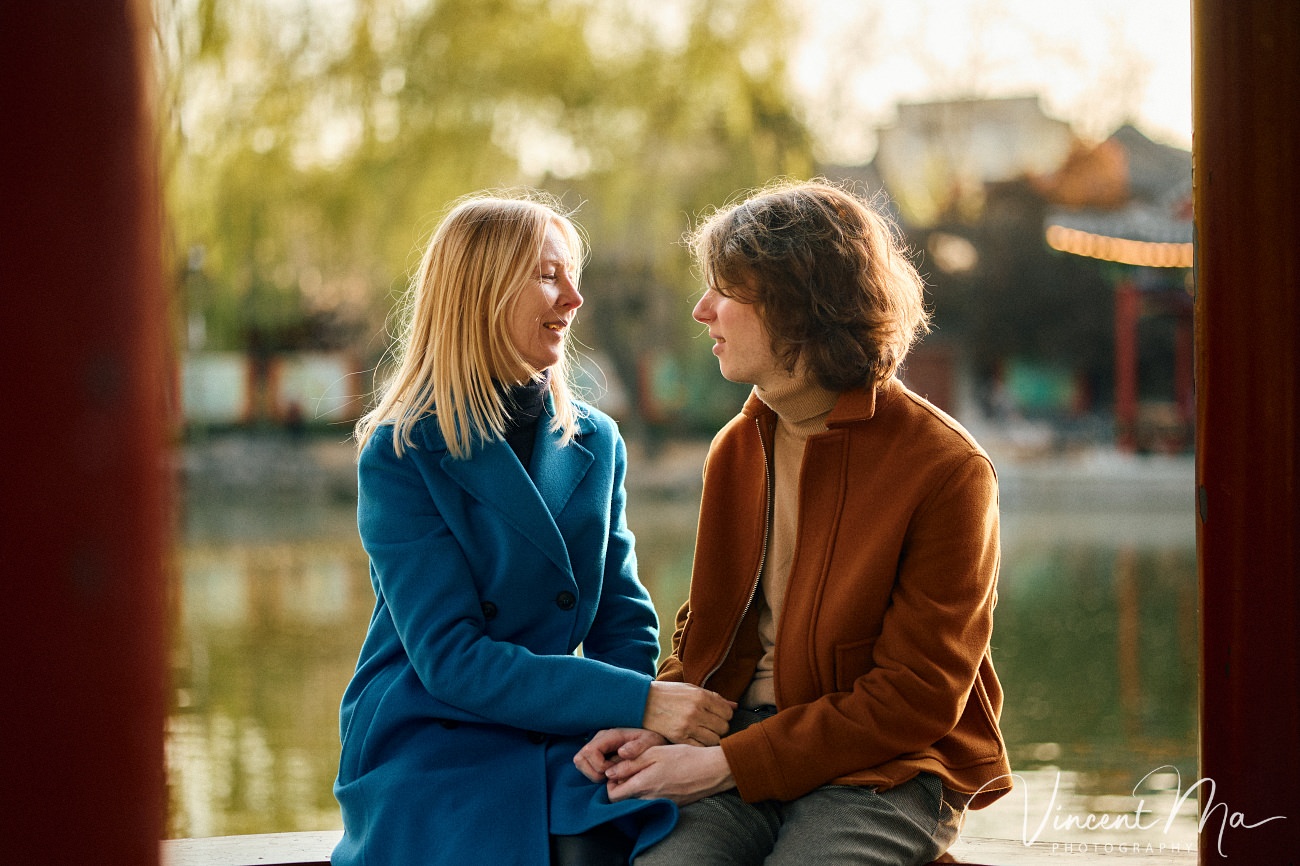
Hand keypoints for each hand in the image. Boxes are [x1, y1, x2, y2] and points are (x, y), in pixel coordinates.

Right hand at [573, 727, 665, 782]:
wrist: (653, 742)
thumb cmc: (651, 743)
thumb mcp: (649, 743)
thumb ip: (637, 747)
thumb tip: (621, 752)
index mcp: (610, 735)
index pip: (590, 751)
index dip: (599, 766)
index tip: (615, 771)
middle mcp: (599, 739)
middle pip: (580, 758)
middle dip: (594, 772)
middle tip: (612, 775)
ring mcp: (596, 746)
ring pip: (580, 762)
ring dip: (592, 774)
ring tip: (611, 775)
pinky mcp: (597, 754)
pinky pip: (586, 766)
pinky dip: (594, 773)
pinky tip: (610, 774)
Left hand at [604, 744, 734, 804]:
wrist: (712, 771)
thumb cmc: (684, 757)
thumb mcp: (655, 753)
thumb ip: (631, 763)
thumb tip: (609, 773)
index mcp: (643, 785)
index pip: (612, 796)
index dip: (610, 783)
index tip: (617, 770)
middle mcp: (648, 800)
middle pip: (623, 801)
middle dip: (620, 787)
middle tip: (628, 770)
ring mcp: (659, 805)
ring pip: (636, 801)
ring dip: (634, 789)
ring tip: (644, 772)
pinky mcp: (669, 805)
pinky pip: (649, 802)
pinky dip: (647, 792)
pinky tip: (657, 778)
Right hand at [642, 681, 734, 745]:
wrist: (642, 702)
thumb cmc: (668, 694)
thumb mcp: (691, 689)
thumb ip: (714, 697)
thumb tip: (735, 706)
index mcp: (701, 696)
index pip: (727, 712)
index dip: (725, 716)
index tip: (718, 716)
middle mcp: (696, 711)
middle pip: (723, 727)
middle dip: (720, 728)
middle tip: (711, 726)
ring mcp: (687, 726)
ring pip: (714, 740)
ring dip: (712, 738)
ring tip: (703, 733)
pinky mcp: (678, 738)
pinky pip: (700, 747)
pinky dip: (701, 746)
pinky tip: (695, 740)